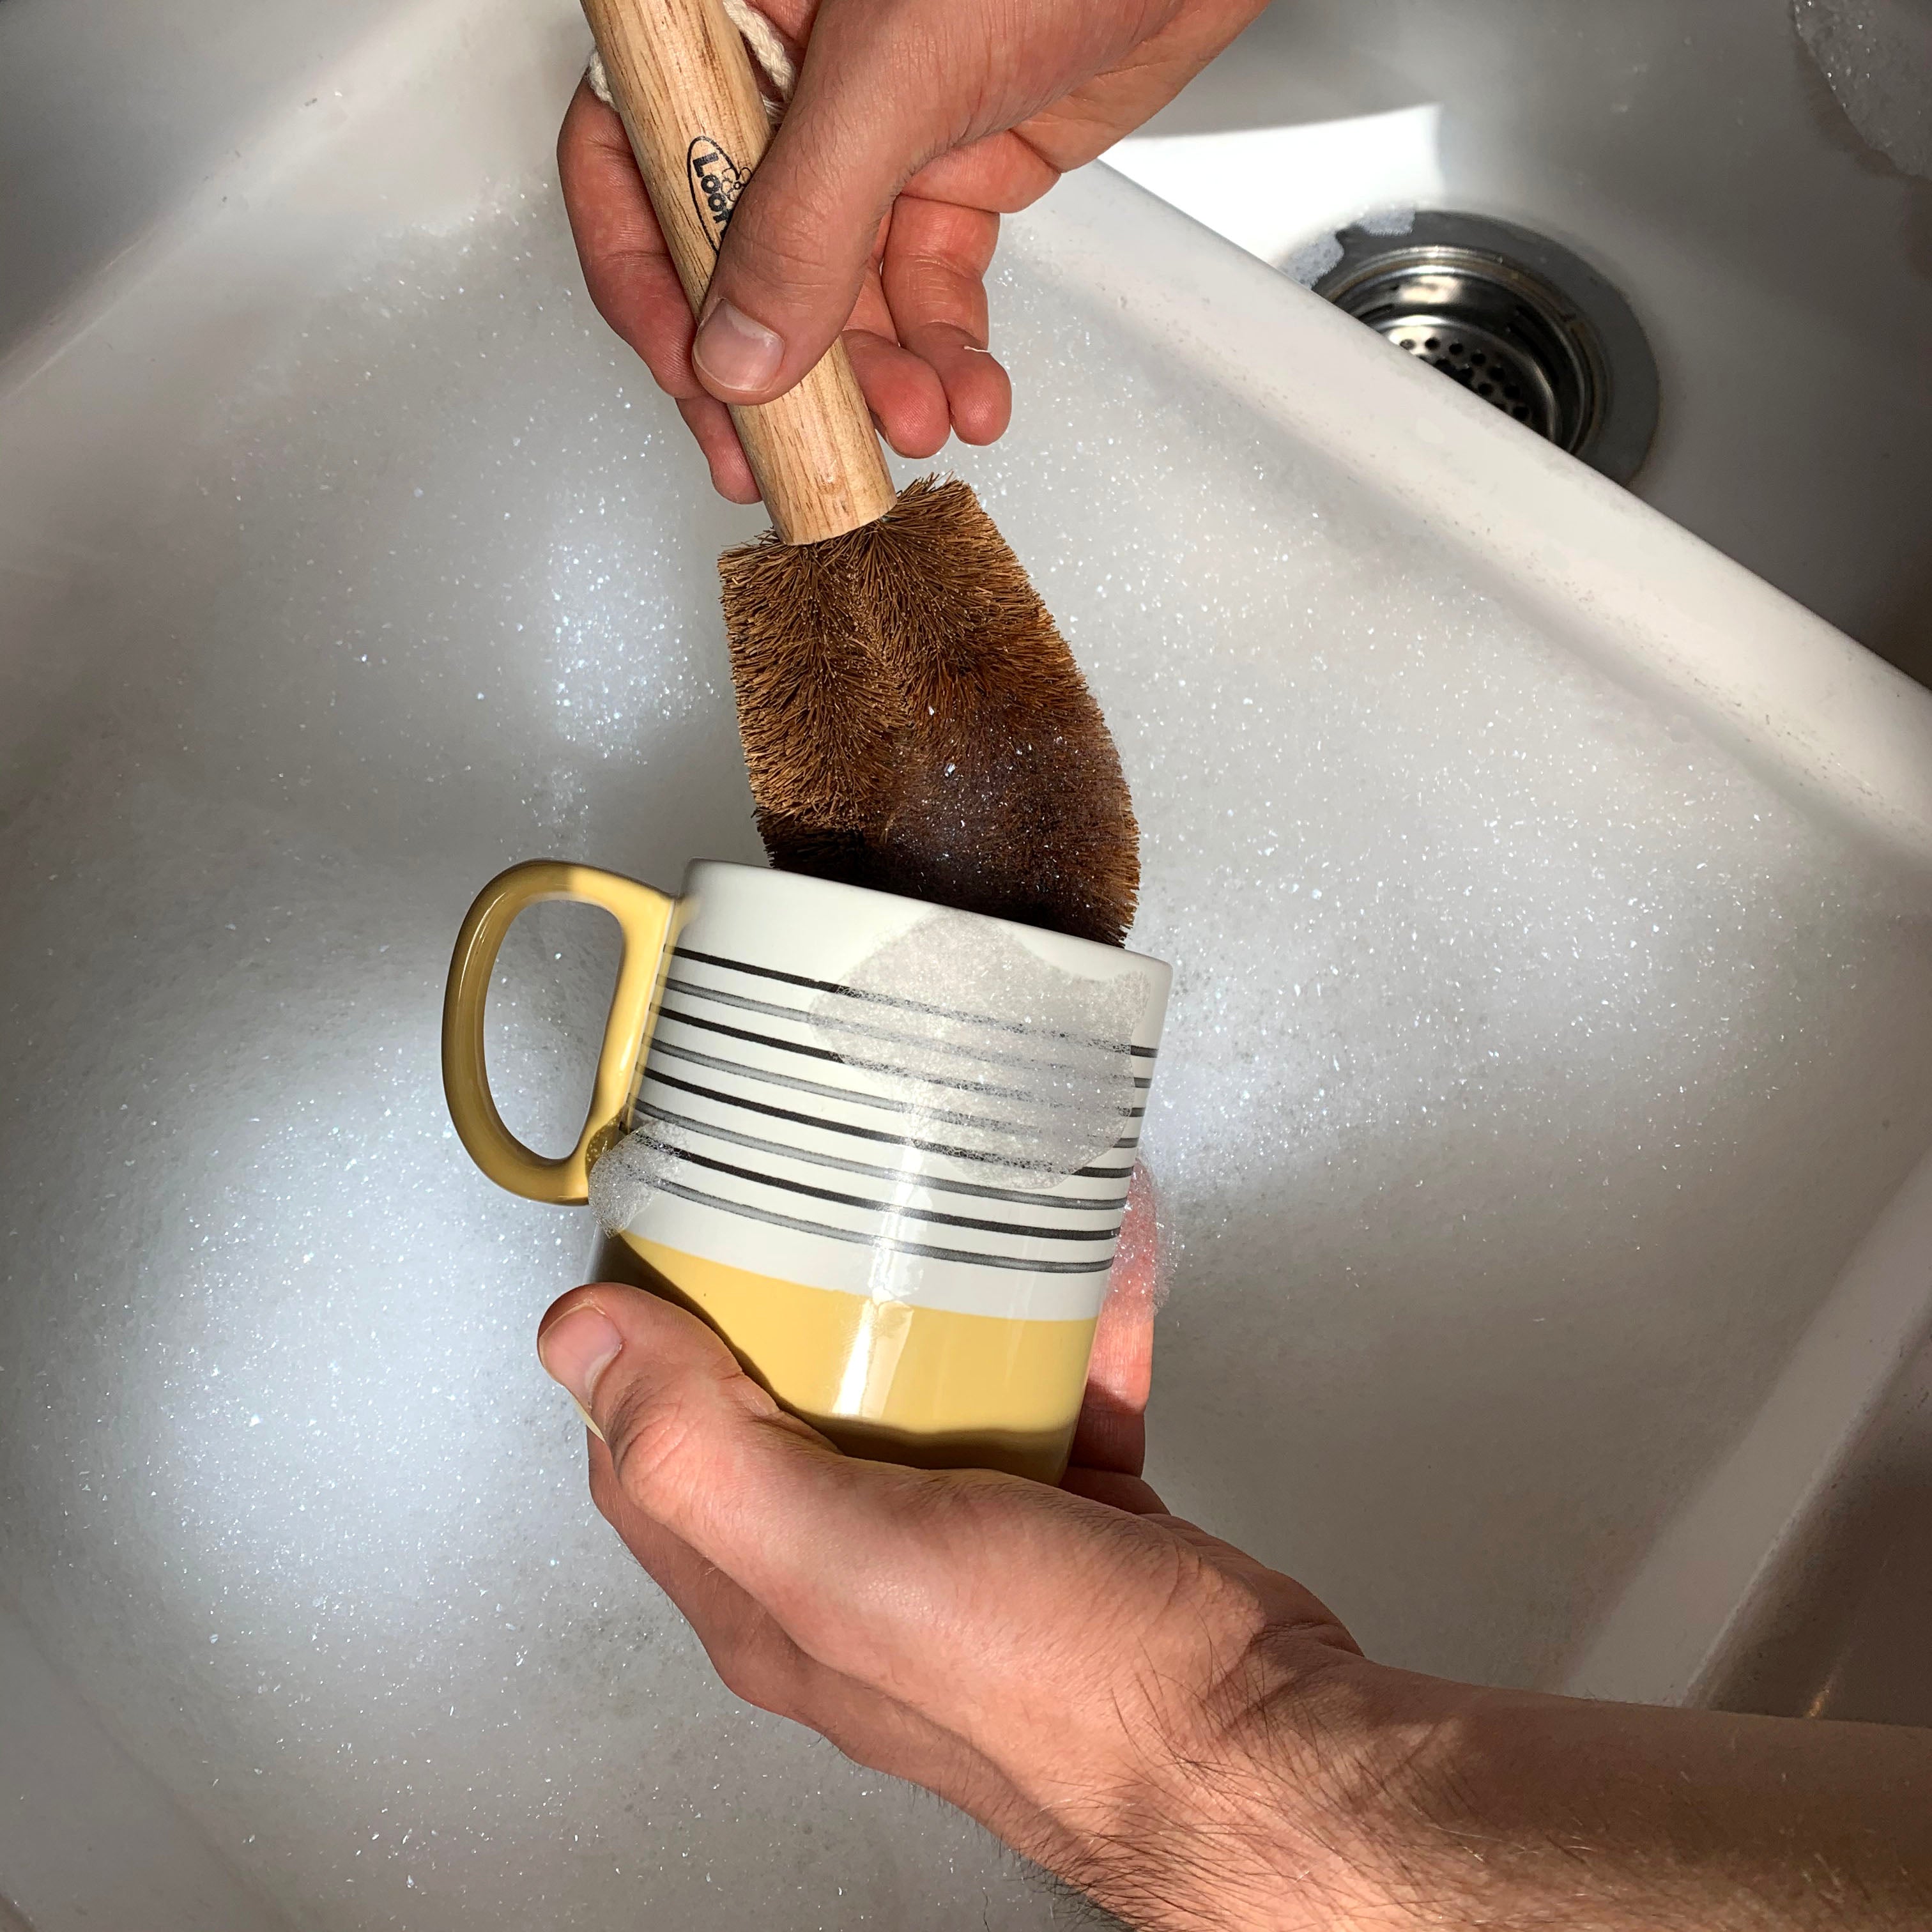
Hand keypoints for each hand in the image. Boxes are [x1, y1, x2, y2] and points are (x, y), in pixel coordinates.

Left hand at [536, 1194, 1376, 1928]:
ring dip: (943, 1298)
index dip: (642, 1343)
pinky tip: (1095, 1257)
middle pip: (788, 1407)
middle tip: (821, 1194)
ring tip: (962, 1201)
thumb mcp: (849, 1560)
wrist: (1260, 1743)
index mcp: (773, 1597)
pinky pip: (1051, 1392)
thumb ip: (705, 1455)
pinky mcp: (1072, 1519)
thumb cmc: (1064, 1685)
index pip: (652, 1454)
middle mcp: (858, 1578)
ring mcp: (969, 1549)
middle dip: (795, 1295)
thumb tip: (577, 1340)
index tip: (674, 1229)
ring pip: (925, 1390)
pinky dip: (1069, 1323)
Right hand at [558, 0, 1270, 500]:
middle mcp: (786, 76)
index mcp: (726, 14)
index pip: (632, 157)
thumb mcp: (894, 73)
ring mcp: (874, 128)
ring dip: (879, 376)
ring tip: (914, 427)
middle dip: (772, 370)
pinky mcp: (958, 164)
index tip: (692, 381)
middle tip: (783, 464)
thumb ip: (805, 221)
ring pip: (844, 289)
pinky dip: (949, 351)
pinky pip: (931, 282)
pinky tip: (971, 400)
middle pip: (734, 250)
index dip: (645, 279)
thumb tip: (739, 358)